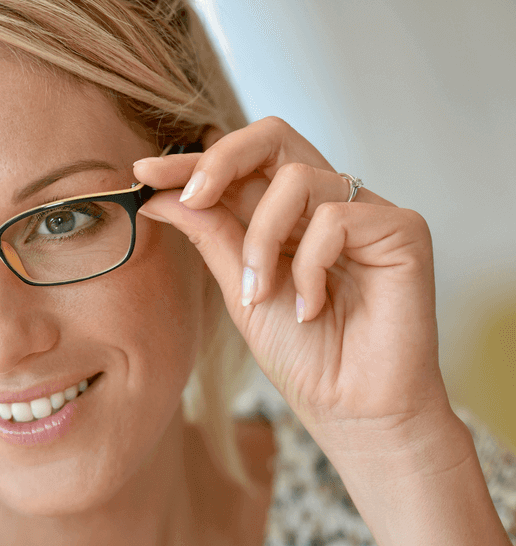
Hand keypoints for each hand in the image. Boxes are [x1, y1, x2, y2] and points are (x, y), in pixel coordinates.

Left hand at [134, 117, 466, 483]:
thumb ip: (209, 235)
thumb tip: (158, 194)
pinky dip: (309, 266)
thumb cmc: (302, 355)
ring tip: (261, 294)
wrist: (350, 410)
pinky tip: (313, 308)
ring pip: (297, 179)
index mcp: (288, 215)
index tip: (142, 175)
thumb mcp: (239, 288)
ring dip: (262, 242)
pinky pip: (336, 218)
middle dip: (221, 160)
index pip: (241, 165)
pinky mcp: (403, 229)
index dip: (192, 162)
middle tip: (191, 196)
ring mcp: (366, 212)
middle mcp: (327, 203)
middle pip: (274, 136)